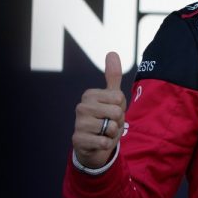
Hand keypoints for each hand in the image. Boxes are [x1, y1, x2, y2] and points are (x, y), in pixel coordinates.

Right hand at [72, 52, 127, 168]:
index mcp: (90, 94)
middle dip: (118, 121)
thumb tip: (111, 52)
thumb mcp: (112, 97)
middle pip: (117, 112)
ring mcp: (78, 123)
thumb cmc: (105, 118)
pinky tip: (98, 142)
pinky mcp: (77, 140)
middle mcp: (81, 107)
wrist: (95, 144)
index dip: (120, 107)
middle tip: (109, 123)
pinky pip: (103, 141)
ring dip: (112, 133)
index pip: (119, 98)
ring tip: (104, 132)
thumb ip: (113, 76)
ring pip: (111, 127)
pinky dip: (106, 144)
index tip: (112, 111)